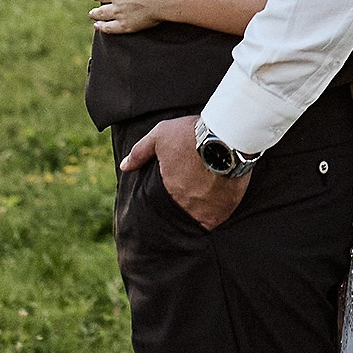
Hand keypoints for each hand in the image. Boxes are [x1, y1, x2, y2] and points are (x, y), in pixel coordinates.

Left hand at [121, 115, 251, 230]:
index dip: (170, 199)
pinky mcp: (227, 207)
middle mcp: (188, 205)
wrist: (226, 136)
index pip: (164, 205)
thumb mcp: (160, 135)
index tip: (176, 193)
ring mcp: (209, 209)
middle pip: (184, 213)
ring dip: (203, 210)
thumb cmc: (191, 135)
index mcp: (170, 191)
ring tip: (207, 199)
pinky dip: (220, 211)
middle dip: (186, 206)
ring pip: (202, 218)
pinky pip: (221, 217)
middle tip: (192, 196)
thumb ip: (140, 152)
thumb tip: (124, 166)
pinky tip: (220, 201)